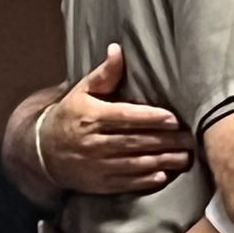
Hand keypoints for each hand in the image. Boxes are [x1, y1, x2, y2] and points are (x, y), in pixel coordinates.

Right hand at [41, 47, 191, 194]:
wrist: (42, 152)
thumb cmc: (70, 116)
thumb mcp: (81, 92)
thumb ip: (104, 74)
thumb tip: (117, 50)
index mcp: (91, 116)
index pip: (125, 117)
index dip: (150, 118)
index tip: (173, 119)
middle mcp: (94, 141)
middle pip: (135, 141)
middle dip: (166, 140)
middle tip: (191, 138)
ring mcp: (96, 164)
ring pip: (134, 163)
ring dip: (162, 160)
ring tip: (185, 156)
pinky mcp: (99, 183)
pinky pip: (125, 182)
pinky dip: (145, 180)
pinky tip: (163, 175)